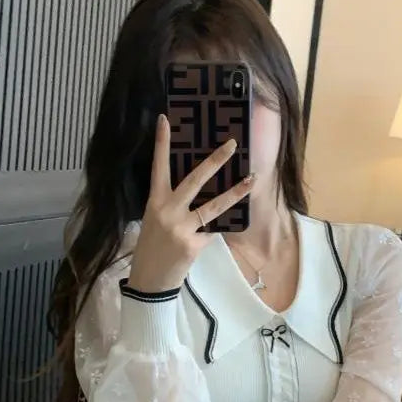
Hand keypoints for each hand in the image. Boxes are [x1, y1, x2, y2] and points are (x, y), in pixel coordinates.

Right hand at [127, 113, 254, 292]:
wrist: (150, 281)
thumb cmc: (152, 249)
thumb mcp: (154, 222)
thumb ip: (173, 205)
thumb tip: (200, 191)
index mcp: (154, 202)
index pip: (158, 168)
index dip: (162, 144)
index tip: (165, 120)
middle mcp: (167, 212)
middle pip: (194, 180)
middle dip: (215, 161)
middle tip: (232, 144)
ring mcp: (181, 229)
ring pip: (213, 206)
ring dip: (235, 192)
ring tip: (251, 180)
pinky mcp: (194, 245)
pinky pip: (214, 230)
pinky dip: (222, 226)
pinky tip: (234, 220)